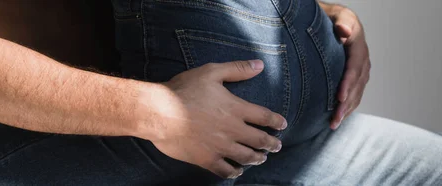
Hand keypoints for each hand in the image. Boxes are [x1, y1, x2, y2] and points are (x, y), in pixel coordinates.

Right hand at [147, 60, 286, 177]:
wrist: (158, 112)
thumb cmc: (183, 90)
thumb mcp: (211, 72)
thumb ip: (237, 70)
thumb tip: (260, 65)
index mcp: (236, 108)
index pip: (264, 117)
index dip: (276, 121)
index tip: (282, 125)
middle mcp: (232, 130)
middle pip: (260, 140)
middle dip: (272, 144)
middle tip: (277, 146)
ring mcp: (220, 147)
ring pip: (246, 157)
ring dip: (257, 158)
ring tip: (261, 158)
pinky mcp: (206, 159)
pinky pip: (226, 170)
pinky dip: (234, 172)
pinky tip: (237, 171)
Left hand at [320, 3, 371, 128]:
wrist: (338, 19)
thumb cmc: (332, 16)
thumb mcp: (337, 14)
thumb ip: (341, 21)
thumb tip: (344, 30)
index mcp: (358, 45)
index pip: (354, 68)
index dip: (348, 84)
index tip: (339, 97)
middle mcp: (363, 59)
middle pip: (357, 85)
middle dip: (346, 104)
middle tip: (335, 119)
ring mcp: (362, 68)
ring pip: (357, 92)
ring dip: (347, 110)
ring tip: (334, 124)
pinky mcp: (358, 76)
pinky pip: (356, 93)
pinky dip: (349, 106)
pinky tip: (339, 118)